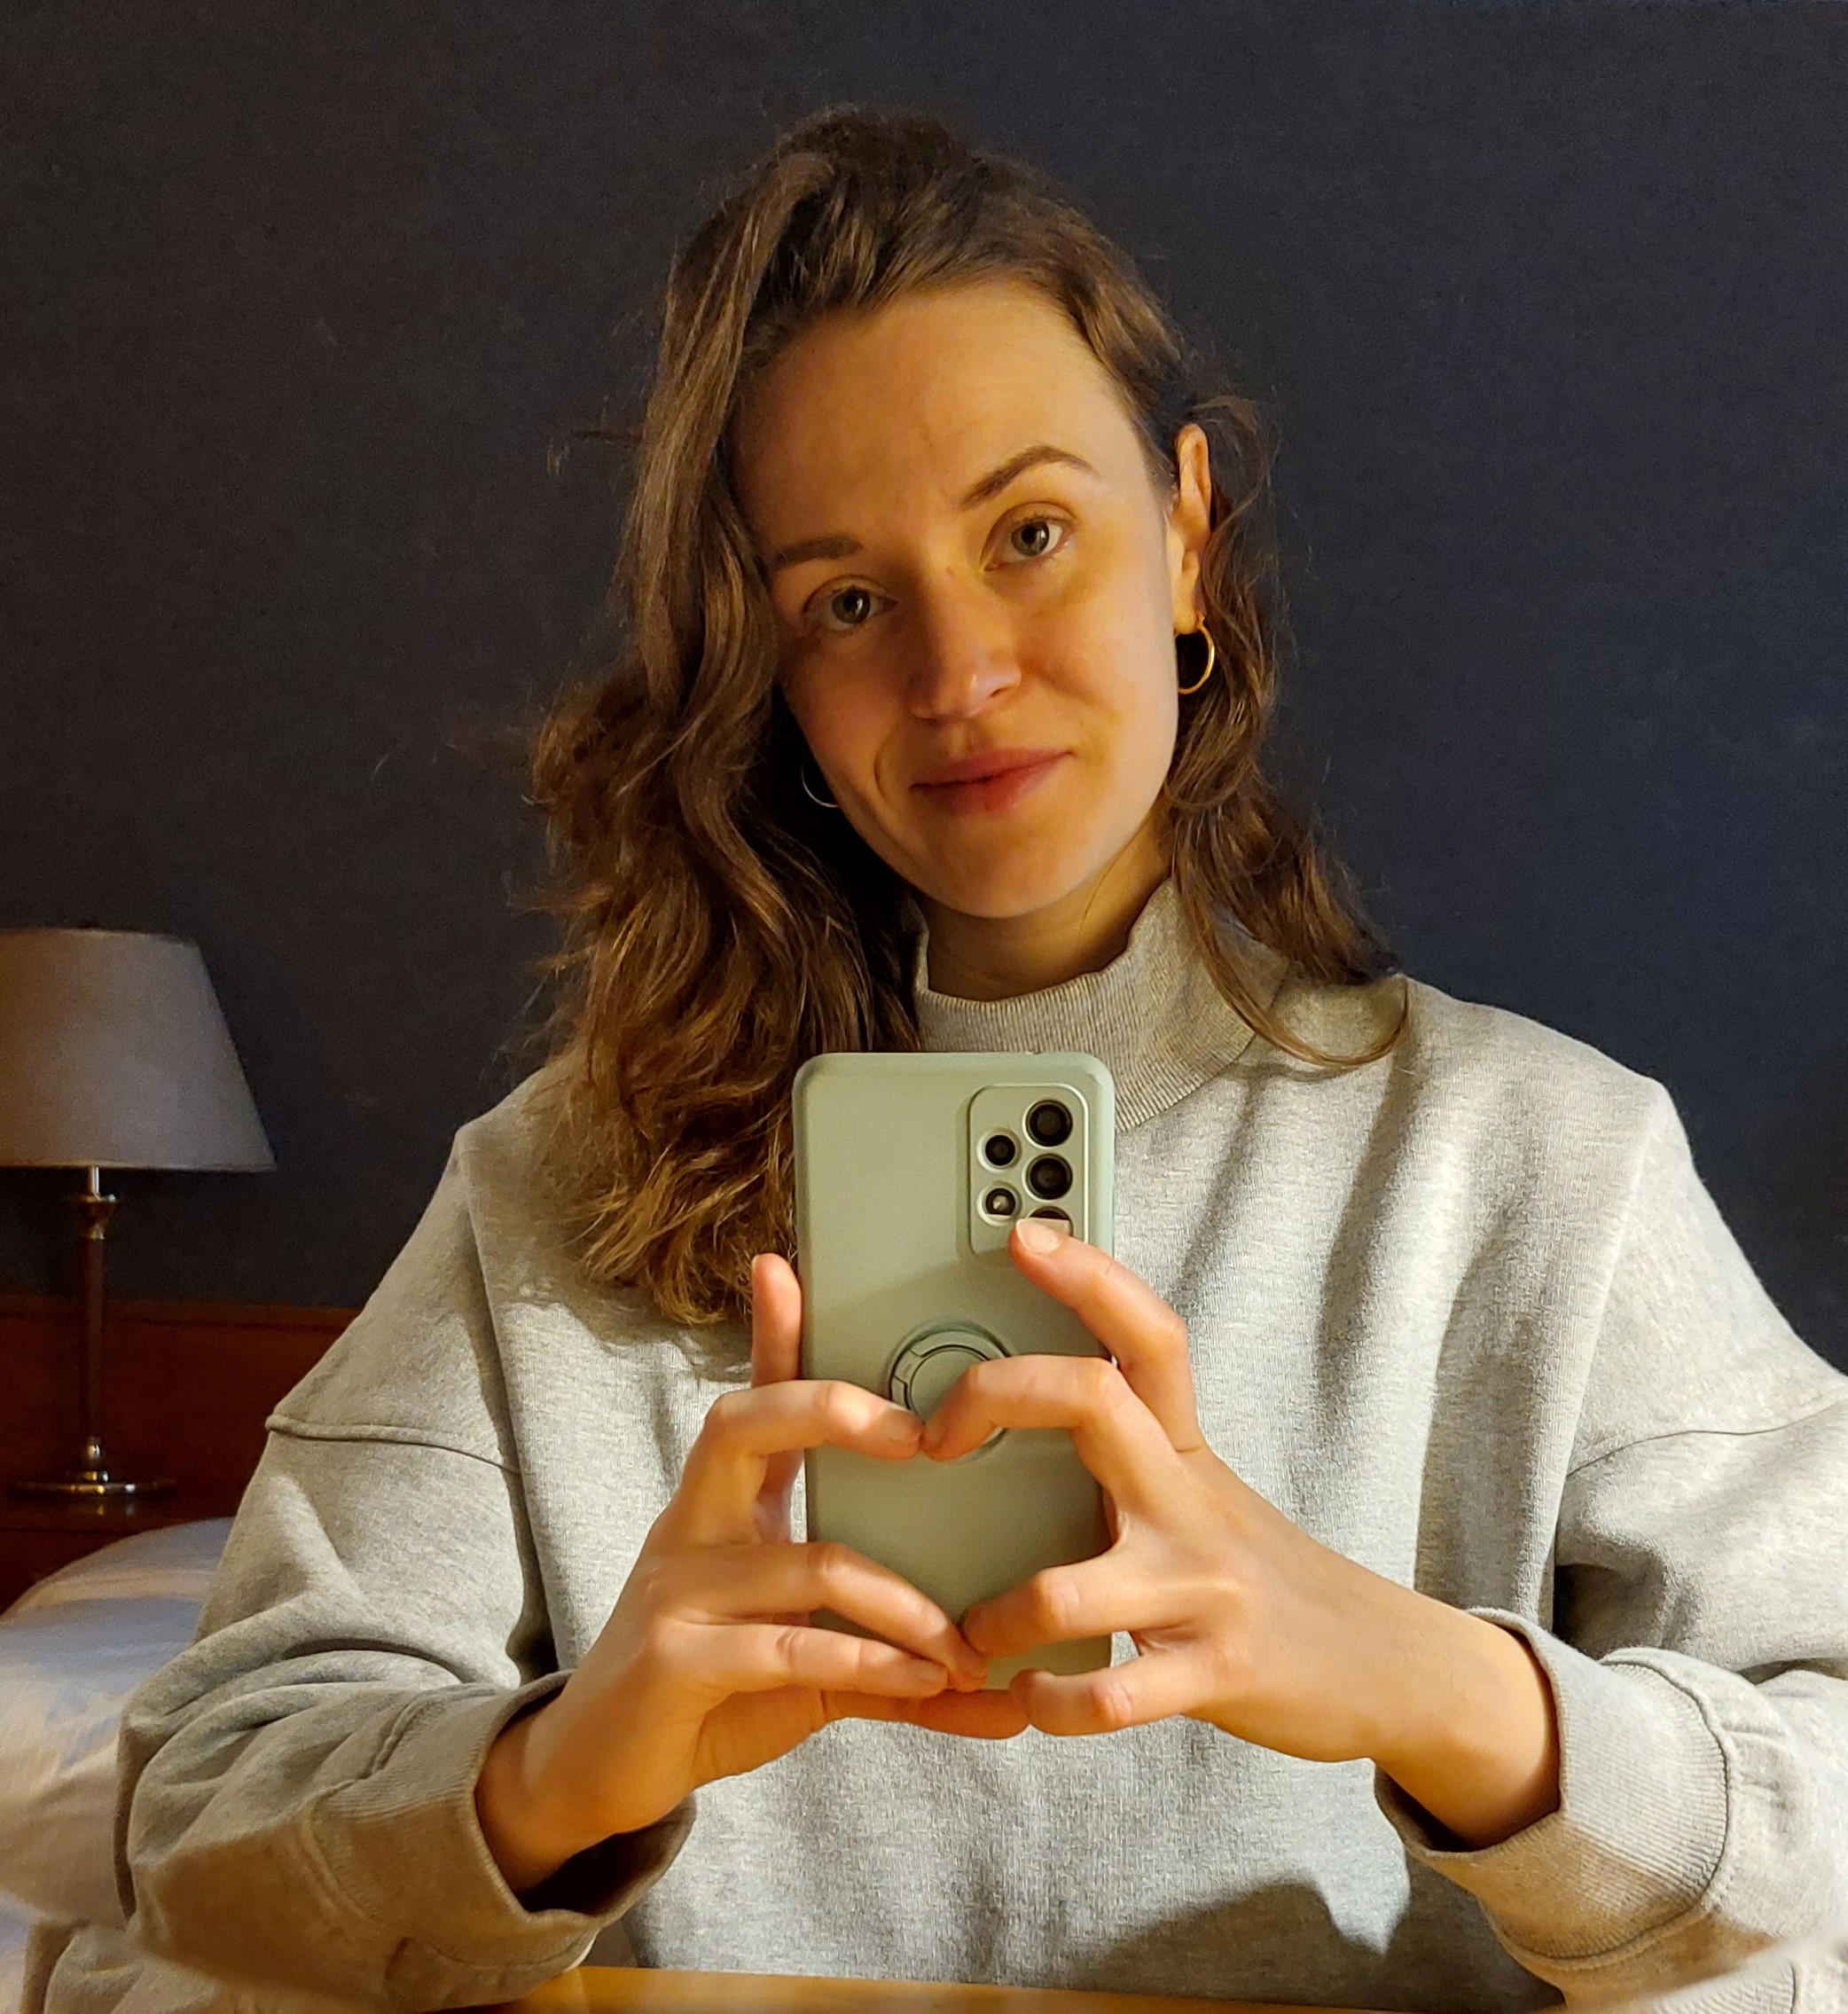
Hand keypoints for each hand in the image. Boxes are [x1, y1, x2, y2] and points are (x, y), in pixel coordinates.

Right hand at [477, 1253, 1025, 1892]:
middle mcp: (694, 1527)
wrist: (599, 1769)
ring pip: (809, 1561)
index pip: (752, 1397)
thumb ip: (890, 1650)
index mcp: (724, 1505)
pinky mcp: (675, 1662)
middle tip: (922, 1436)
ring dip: (906, 1607)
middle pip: (744, 1424)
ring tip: (968, 1647)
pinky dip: (870, 1664)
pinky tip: (926, 1684)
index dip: (771, 1330)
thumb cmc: (714, 1687)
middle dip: (831, 1410)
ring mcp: (678, 1590)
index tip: (789, 1270)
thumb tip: (1001, 1686)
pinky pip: (787, 1646)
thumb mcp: (801, 1649)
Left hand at [920, 1217, 1560, 1850]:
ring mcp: (1201, 1587)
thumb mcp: (1202, 1491)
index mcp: (1183, 1448)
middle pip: (1093, 1397)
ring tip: (970, 1637)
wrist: (1388, 1666)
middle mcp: (1189, 1500)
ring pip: (1067, 1587)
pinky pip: (1109, 1695)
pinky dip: (1054, 1703)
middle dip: (996, 1395)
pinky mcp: (1212, 1674)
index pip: (1146, 1334)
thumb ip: (1129, 1451)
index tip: (1025, 1235)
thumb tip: (1028, 1399)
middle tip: (933, 1436)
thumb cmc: (1261, 1573)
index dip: (1088, 1275)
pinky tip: (1031, 1697)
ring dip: (997, 1618)